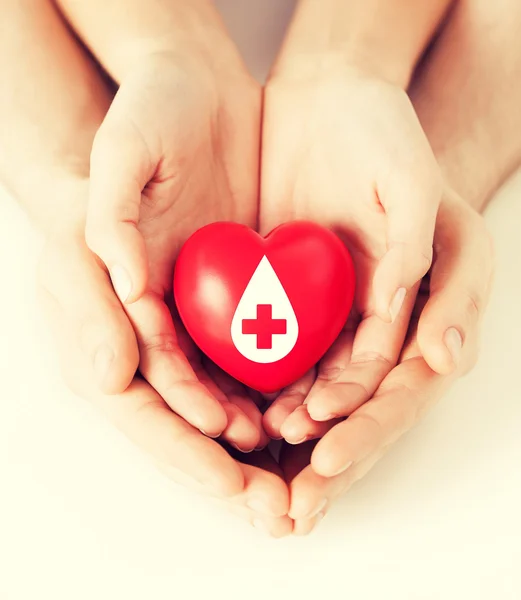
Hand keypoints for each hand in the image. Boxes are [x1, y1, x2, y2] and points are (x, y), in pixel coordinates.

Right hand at [38, 227, 292, 536]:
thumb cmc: (83, 220)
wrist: (123, 183)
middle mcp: (141, 367)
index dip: (183, 450)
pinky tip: (296, 415)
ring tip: (290, 472)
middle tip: (273, 505)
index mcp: (101, 359)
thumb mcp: (73, 254)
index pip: (144, 417)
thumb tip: (112, 375)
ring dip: (251, 446)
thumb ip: (90, 310)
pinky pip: (235, 373)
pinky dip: (264, 399)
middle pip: (184, 431)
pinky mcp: (205, 330)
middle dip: (226, 471)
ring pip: (214, 411)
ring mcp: (176, 351)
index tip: (229, 479)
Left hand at [260, 68, 444, 438]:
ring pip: (313, 384)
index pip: (400, 388)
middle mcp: (376, 323)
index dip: (367, 425)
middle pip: (356, 405)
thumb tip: (434, 349)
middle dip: (328, 452)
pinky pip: (273, 345)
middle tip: (292, 499)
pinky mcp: (287, 294)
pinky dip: (256, 380)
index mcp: (422, 311)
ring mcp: (331, 312)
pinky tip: (231, 406)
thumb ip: (434, 266)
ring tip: (257, 451)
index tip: (327, 454)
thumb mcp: (423, 193)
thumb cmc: (388, 146)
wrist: (328, 105)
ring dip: (288, 424)